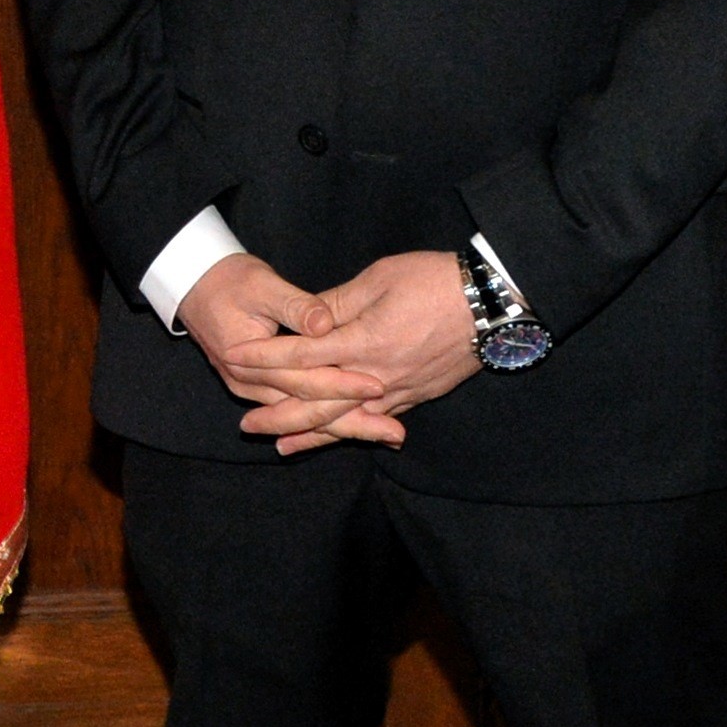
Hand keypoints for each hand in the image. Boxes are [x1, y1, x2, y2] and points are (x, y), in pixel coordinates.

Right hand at [180, 252, 399, 454]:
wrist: (191, 286)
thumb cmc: (227, 279)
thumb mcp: (260, 285)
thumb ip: (295, 306)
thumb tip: (326, 323)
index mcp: (247, 361)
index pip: (303, 380)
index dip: (342, 383)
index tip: (378, 385)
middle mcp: (248, 385)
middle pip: (307, 411)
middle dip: (354, 423)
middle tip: (396, 433)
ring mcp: (251, 392)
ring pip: (305, 416)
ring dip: (345, 427)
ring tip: (387, 435)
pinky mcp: (259, 390)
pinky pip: (297, 411)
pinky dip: (327, 422)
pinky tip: (357, 430)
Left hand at [228, 248, 477, 453]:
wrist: (491, 303)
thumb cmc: (433, 281)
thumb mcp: (378, 279)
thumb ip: (336, 304)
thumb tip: (304, 321)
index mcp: (363, 341)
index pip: (301, 355)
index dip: (265, 358)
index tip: (235, 359)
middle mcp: (377, 375)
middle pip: (318, 402)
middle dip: (279, 414)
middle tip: (245, 428)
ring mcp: (399, 391)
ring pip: (346, 421)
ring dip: (310, 435)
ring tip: (279, 446)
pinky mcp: (416, 396)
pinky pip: (375, 421)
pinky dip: (350, 433)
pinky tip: (338, 439)